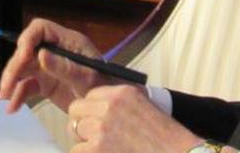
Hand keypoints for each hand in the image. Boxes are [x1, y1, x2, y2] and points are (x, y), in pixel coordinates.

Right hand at [0, 19, 109, 113]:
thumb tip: (41, 54)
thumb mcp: (87, 77)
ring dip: (11, 81)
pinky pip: (27, 85)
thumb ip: (64, 67)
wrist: (109, 109)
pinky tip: (13, 107)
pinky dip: (18, 95)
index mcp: (67, 41)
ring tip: (5, 96)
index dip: (27, 39)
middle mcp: (55, 50)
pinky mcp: (45, 83)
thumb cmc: (104, 88)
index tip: (21, 57)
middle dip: (15, 66)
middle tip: (6, 84)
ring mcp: (49, 67)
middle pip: (26, 50)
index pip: (40, 29)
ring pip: (23, 68)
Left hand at [68, 85, 200, 152]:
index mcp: (122, 93)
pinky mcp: (95, 149)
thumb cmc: (166, 139)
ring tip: (107, 149)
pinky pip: (77, 151)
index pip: (89, 96)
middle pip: (76, 112)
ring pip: (74, 133)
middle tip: (97, 140)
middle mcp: (109, 107)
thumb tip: (96, 109)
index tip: (98, 122)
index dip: (91, 112)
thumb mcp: (145, 108)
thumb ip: (119, 104)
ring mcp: (100, 129)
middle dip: (83, 126)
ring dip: (85, 144)